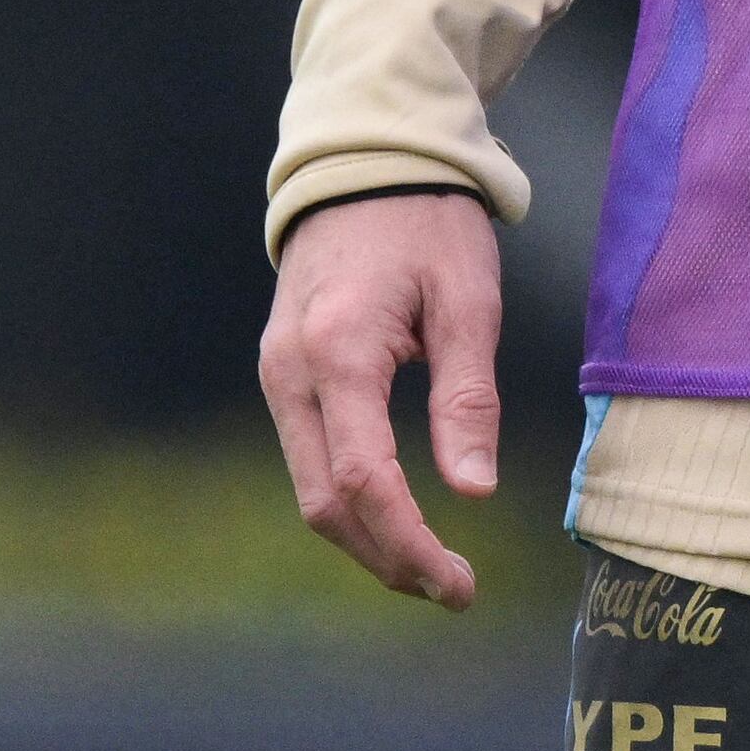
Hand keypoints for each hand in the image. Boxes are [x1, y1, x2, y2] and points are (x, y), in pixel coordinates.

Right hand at [259, 187, 506, 608]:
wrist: (362, 161)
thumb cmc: (426, 222)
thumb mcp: (467, 299)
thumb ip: (467, 395)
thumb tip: (472, 492)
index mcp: (340, 349)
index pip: (367, 480)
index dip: (411, 545)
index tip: (461, 585)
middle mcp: (291, 371)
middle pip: (327, 503)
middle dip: (388, 558)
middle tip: (455, 589)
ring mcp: (277, 373)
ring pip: (310, 490)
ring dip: (368, 539)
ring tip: (433, 566)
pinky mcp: (282, 373)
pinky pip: (308, 458)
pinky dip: (350, 502)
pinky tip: (398, 517)